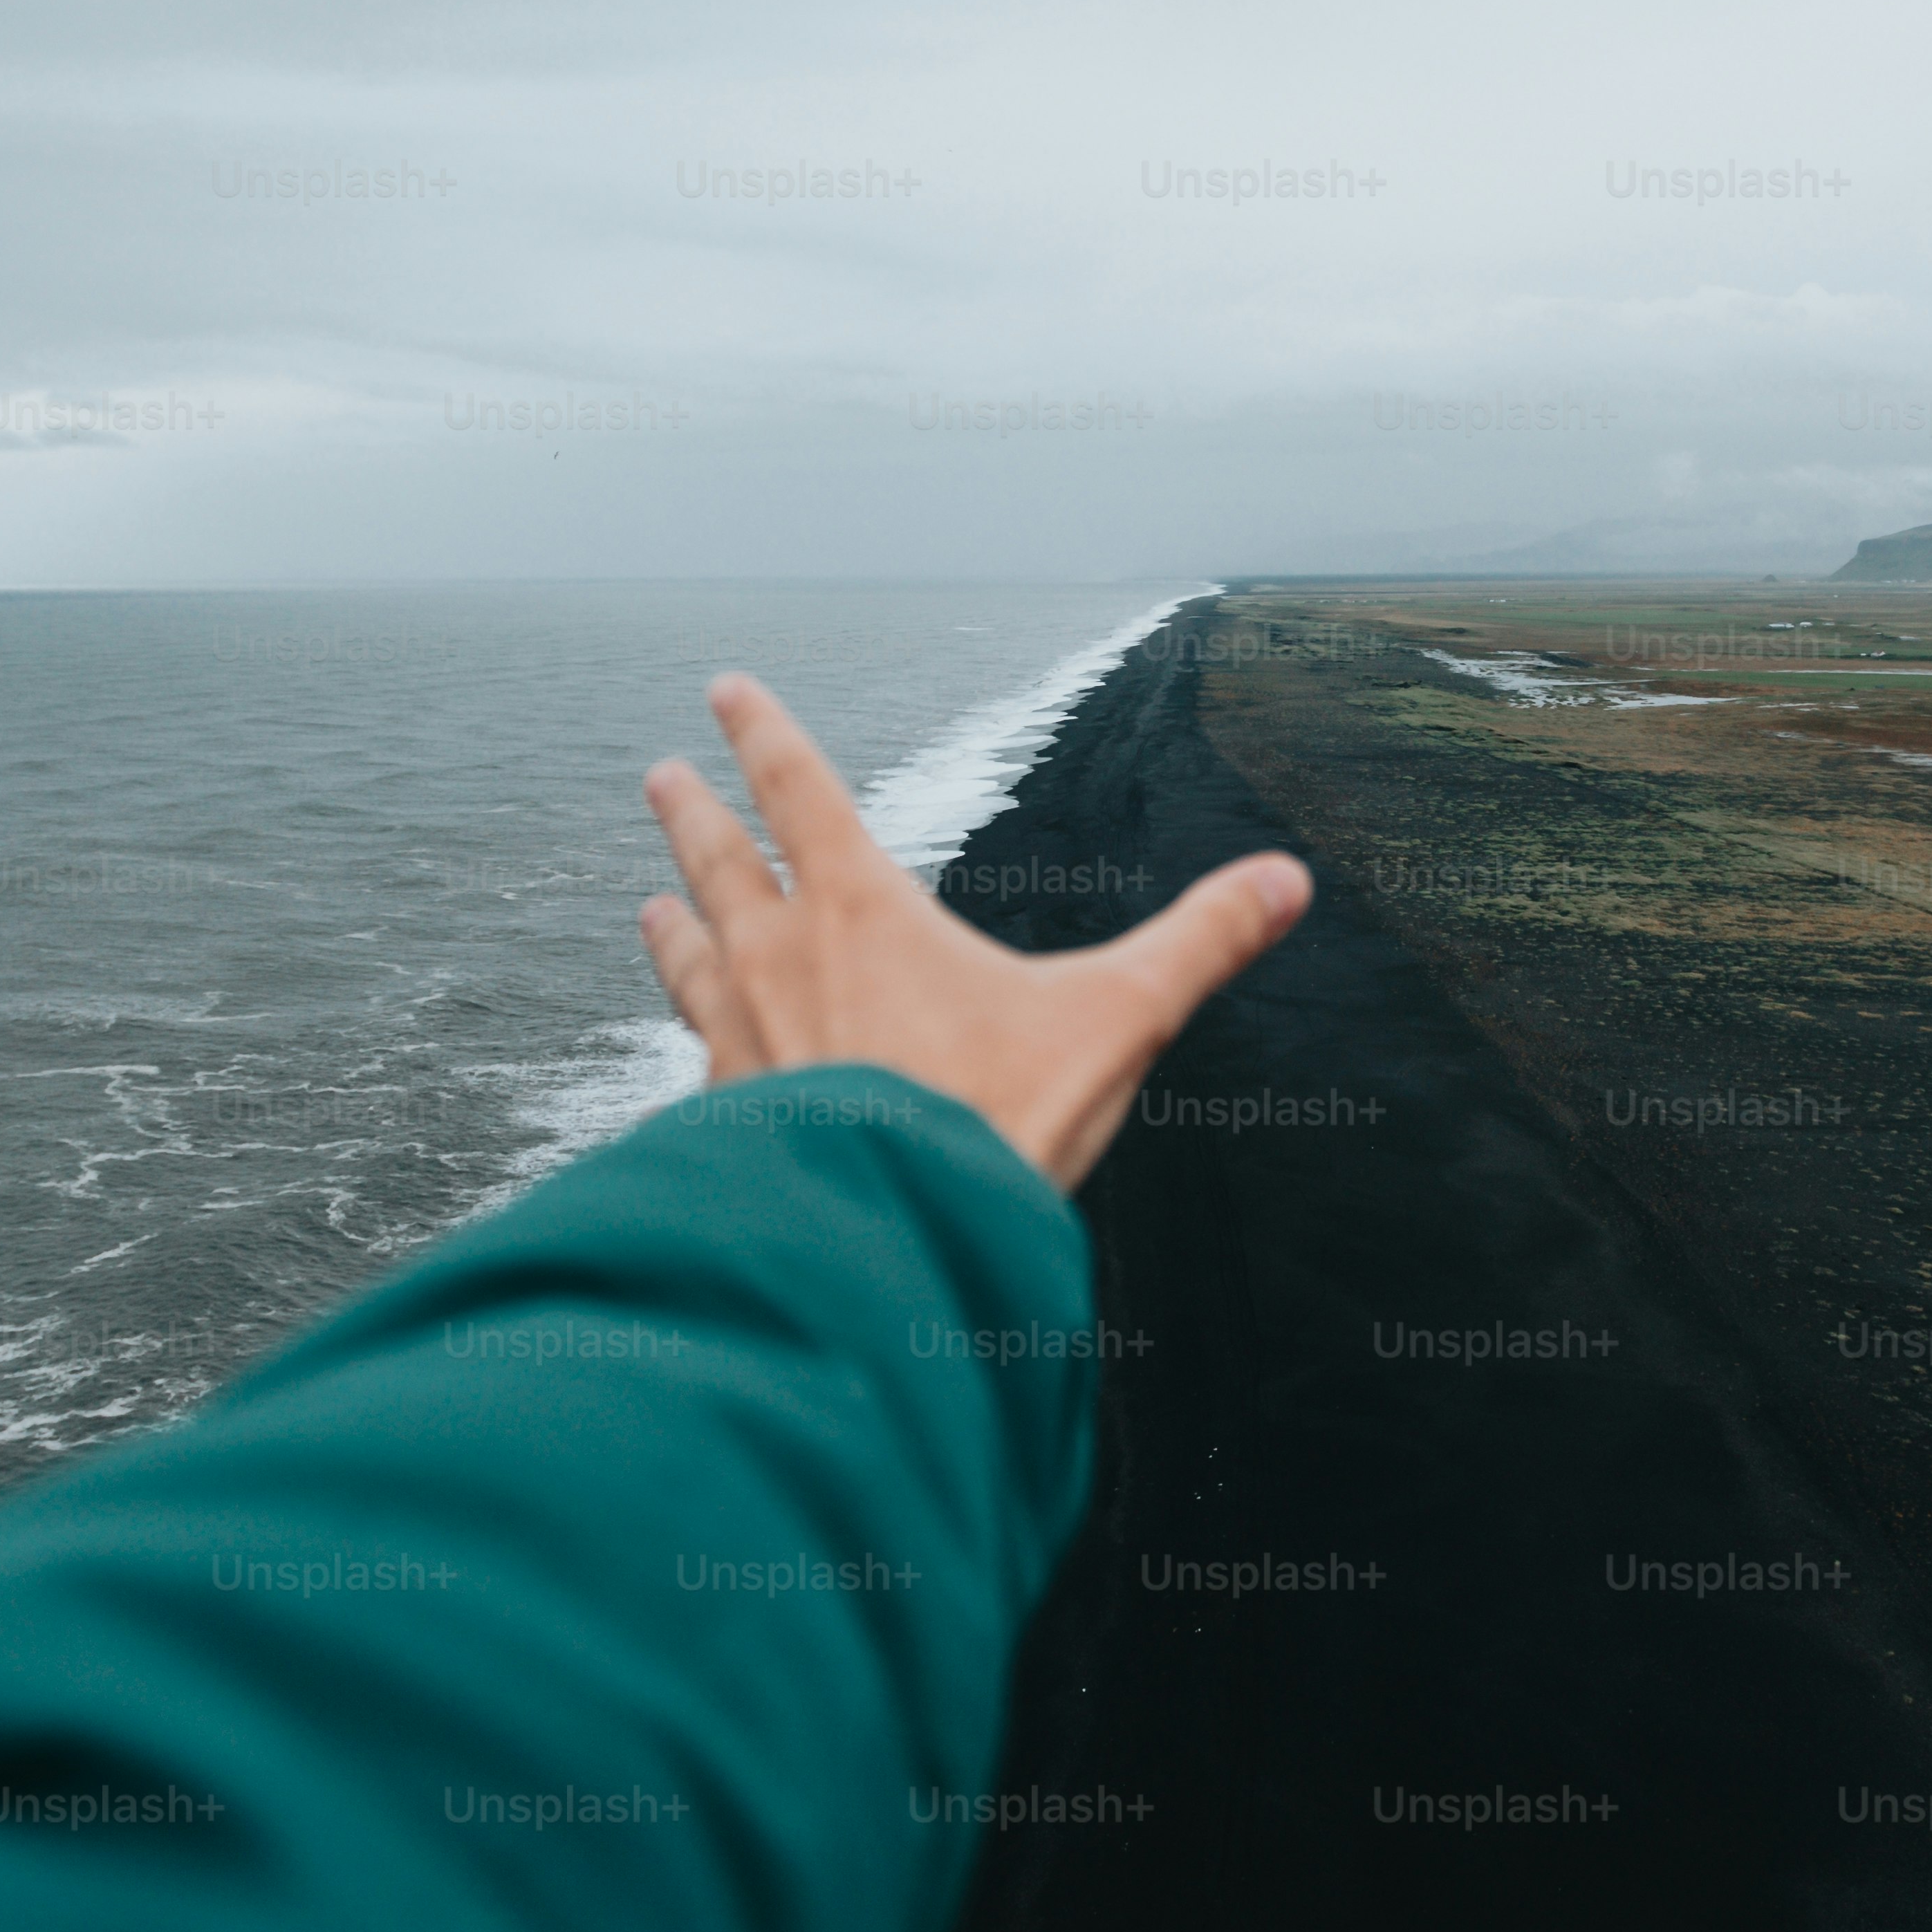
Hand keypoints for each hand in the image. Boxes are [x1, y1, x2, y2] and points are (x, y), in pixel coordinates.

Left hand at [636, 673, 1311, 1191]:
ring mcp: (738, 1042)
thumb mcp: (1117, 1020)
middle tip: (664, 778)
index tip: (726, 690)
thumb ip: (1198, 944)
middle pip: (721, 863)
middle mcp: (778, 962)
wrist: (889, 1241)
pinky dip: (685, 1052)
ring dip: (672, 925)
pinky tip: (684, 1068)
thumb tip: (1281, 883)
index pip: (800, 791)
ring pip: (690, 959)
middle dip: (694, 813)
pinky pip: (691, 1069)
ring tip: (650, 906)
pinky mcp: (723, 1121)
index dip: (764, 732)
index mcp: (861, 912)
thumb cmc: (993, 1123)